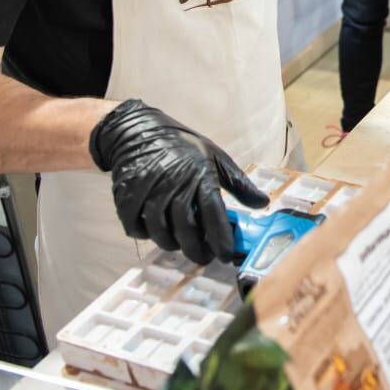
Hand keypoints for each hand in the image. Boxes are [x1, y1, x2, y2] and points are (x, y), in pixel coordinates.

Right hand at [89, 100, 267, 264]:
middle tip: (203, 257)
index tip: (226, 255)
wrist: (138, 131)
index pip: (213, 212)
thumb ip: (238, 183)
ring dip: (171, 244)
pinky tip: (155, 231)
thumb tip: (263, 203)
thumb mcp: (215, 157)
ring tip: (180, 244)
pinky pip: (135, 226)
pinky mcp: (127, 195)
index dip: (220, 238)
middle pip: (185, 228)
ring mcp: (148, 189)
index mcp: (200, 173)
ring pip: (160, 231)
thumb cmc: (181, 146)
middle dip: (196, 249)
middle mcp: (174, 182)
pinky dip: (145, 234)